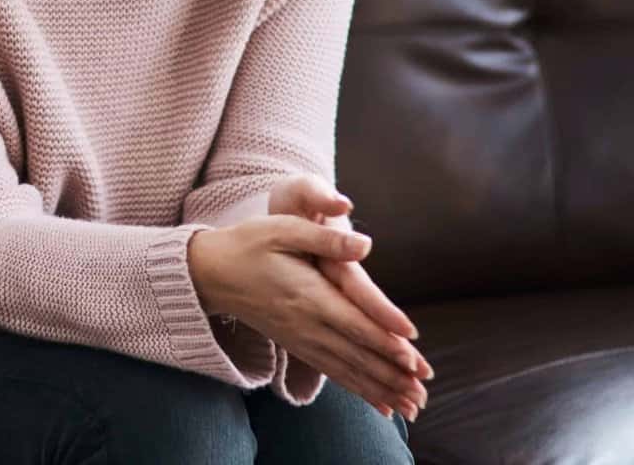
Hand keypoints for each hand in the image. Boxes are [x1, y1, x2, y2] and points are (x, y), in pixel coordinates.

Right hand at [188, 216, 429, 420]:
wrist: (210, 273)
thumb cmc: (248, 244)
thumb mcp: (283, 229)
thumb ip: (325, 237)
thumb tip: (365, 245)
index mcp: (307, 294)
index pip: (353, 322)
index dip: (383, 339)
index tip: (412, 356)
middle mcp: (306, 323)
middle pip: (356, 353)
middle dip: (392, 373)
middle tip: (424, 390)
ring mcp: (300, 339)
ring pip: (347, 369)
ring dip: (380, 387)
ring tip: (412, 406)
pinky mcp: (296, 345)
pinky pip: (332, 372)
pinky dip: (358, 389)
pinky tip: (381, 403)